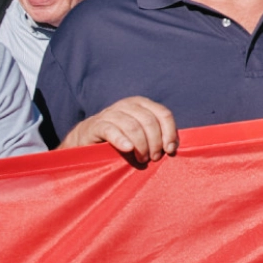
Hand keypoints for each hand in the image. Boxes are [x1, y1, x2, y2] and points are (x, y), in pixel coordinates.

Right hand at [63, 96, 177, 161]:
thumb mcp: (141, 133)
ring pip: (133, 126)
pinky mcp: (96, 125)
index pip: (163, 114)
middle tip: (153, 158)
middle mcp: (127, 105)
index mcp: (142, 104)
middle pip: (149, 121)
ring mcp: (111, 113)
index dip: (170, 133)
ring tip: (141, 159)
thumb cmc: (120, 139)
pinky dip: (122, 140)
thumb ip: (157, 135)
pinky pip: (111, 130)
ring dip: (141, 145)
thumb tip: (174, 147)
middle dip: (155, 142)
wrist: (87, 139)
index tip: (169, 150)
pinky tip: (128, 149)